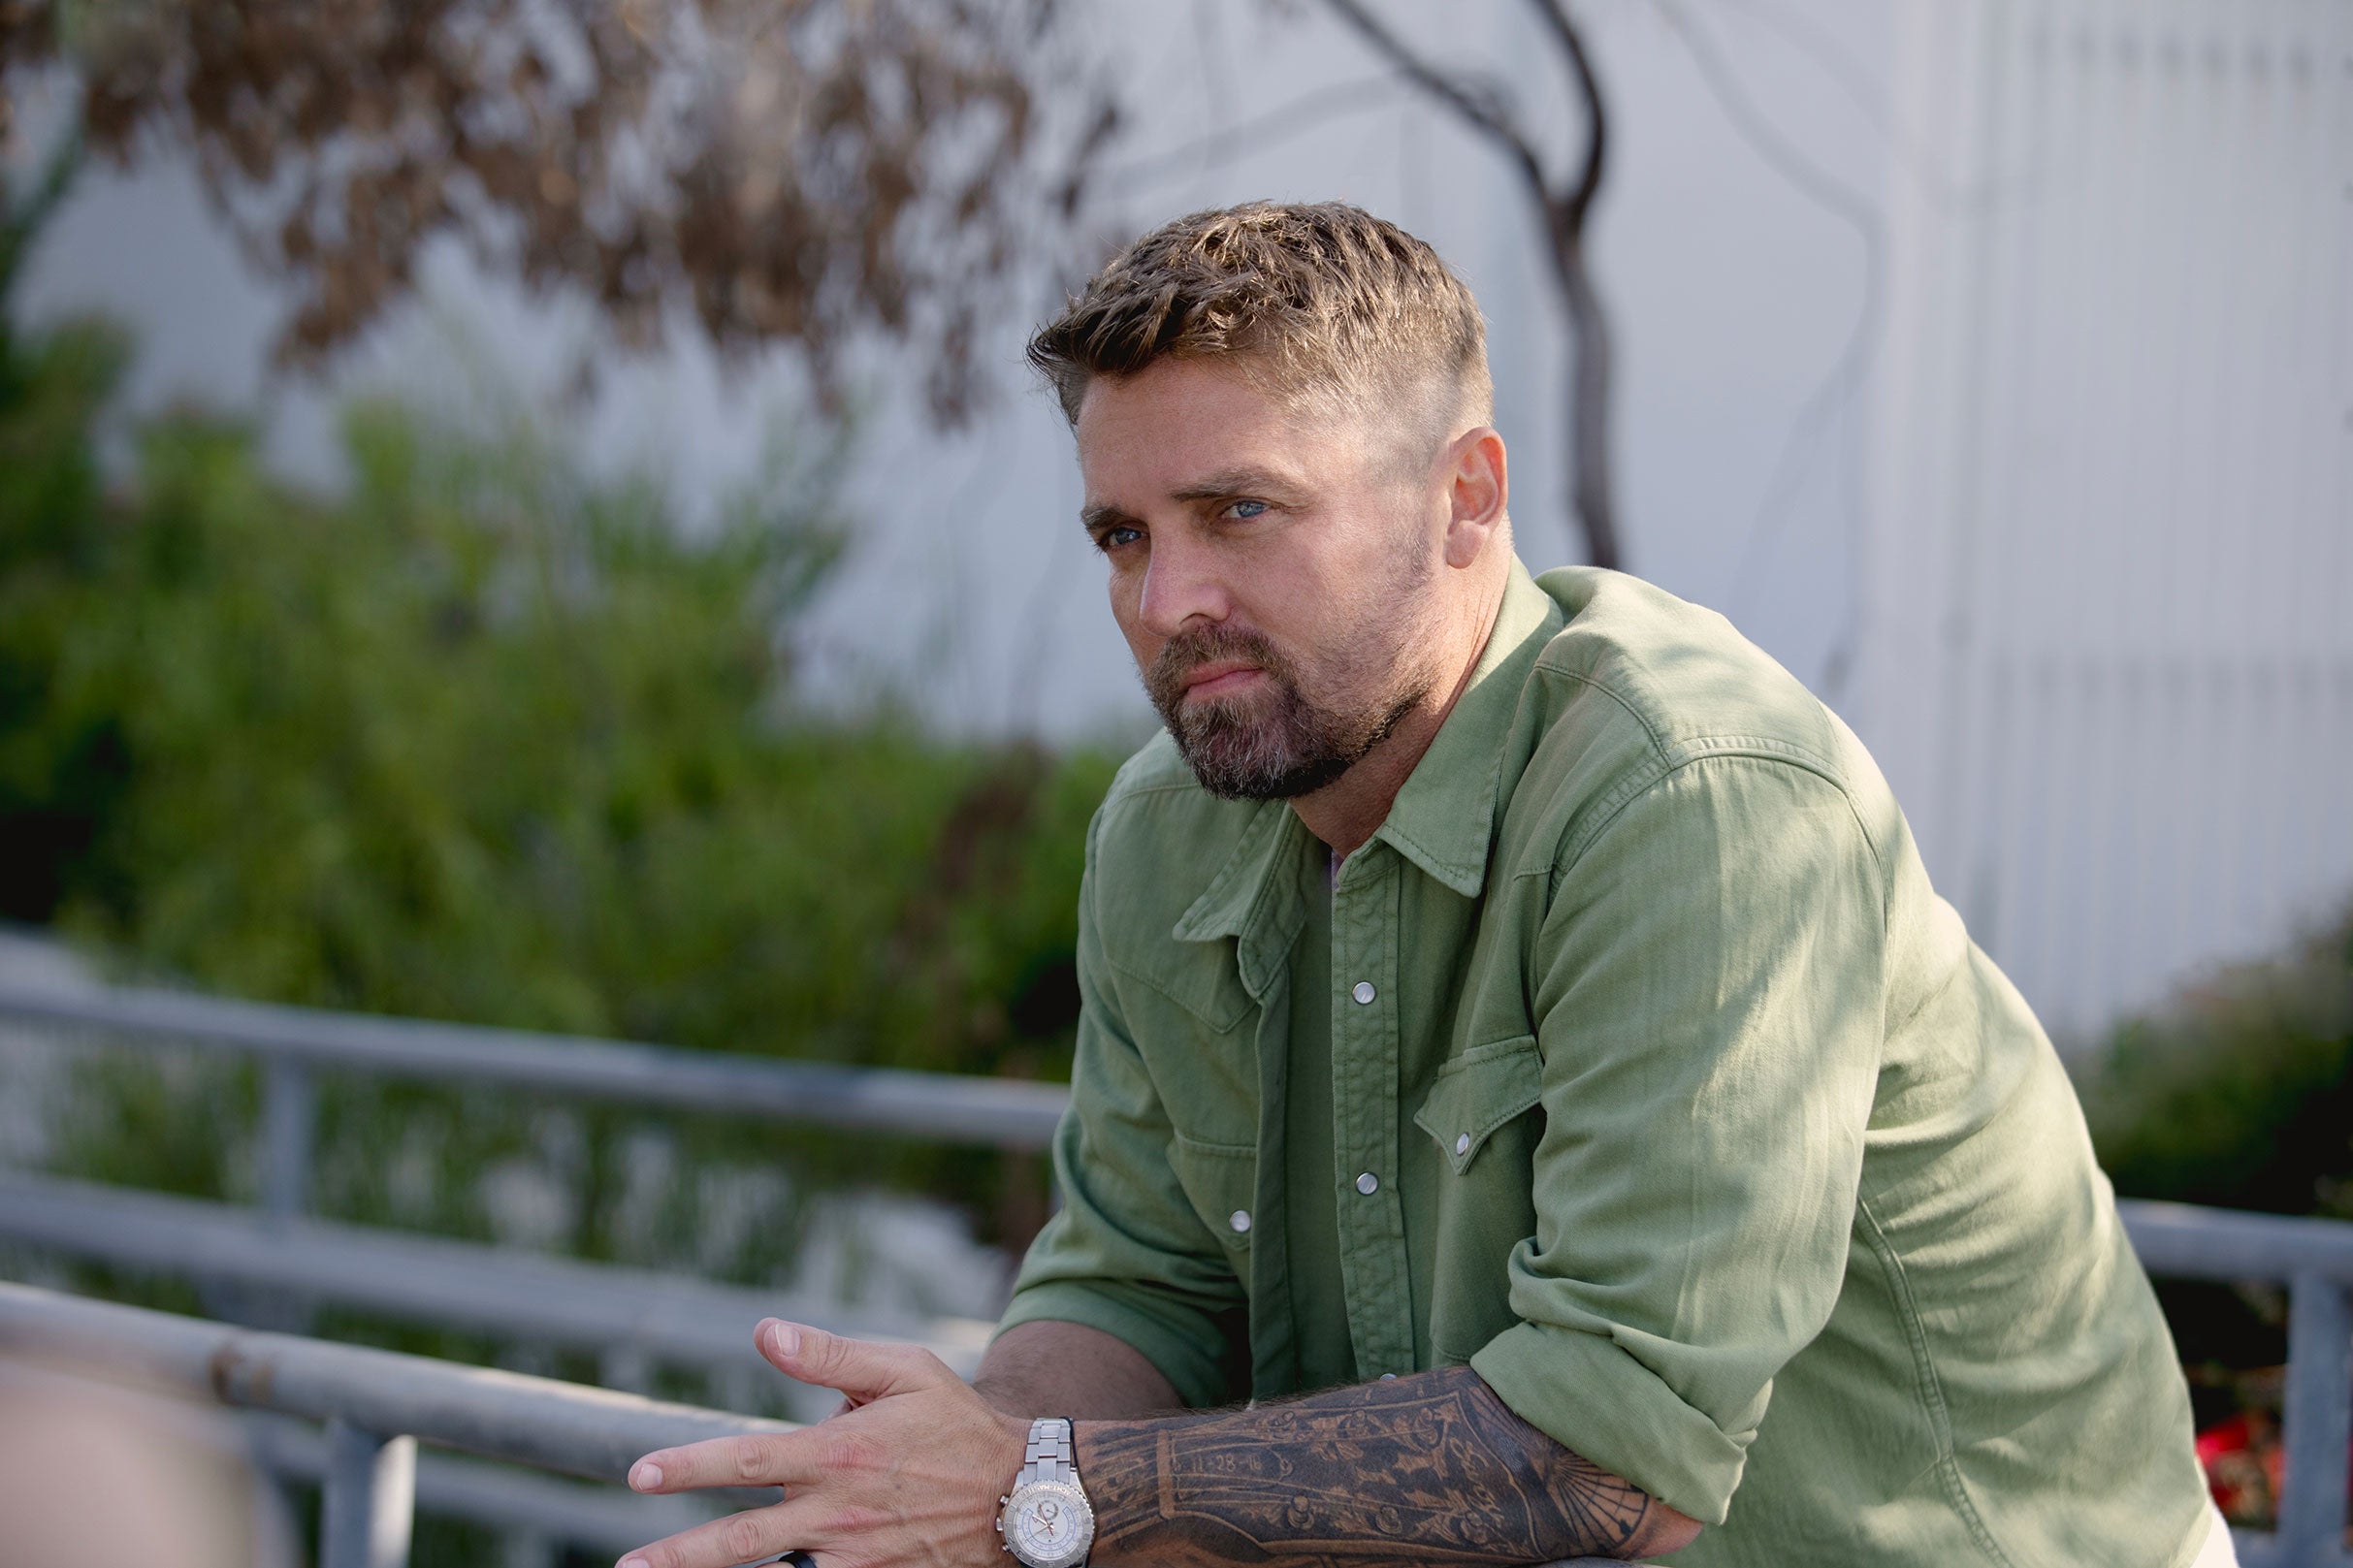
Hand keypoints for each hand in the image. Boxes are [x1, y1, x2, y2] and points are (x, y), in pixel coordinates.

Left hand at [619, 1317, 1028, 1567]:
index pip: (745, 1458)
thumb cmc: (957, 1421)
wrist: (1019, 1493)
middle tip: (629, 1564)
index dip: (689, 1466)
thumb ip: (831, 1355)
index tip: (639, 1474)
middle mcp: (836, 1511)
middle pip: (741, 1540)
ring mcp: (854, 1555)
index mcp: (836, 1452)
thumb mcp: (904, 1370)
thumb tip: (765, 1332)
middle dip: (680, 1555)